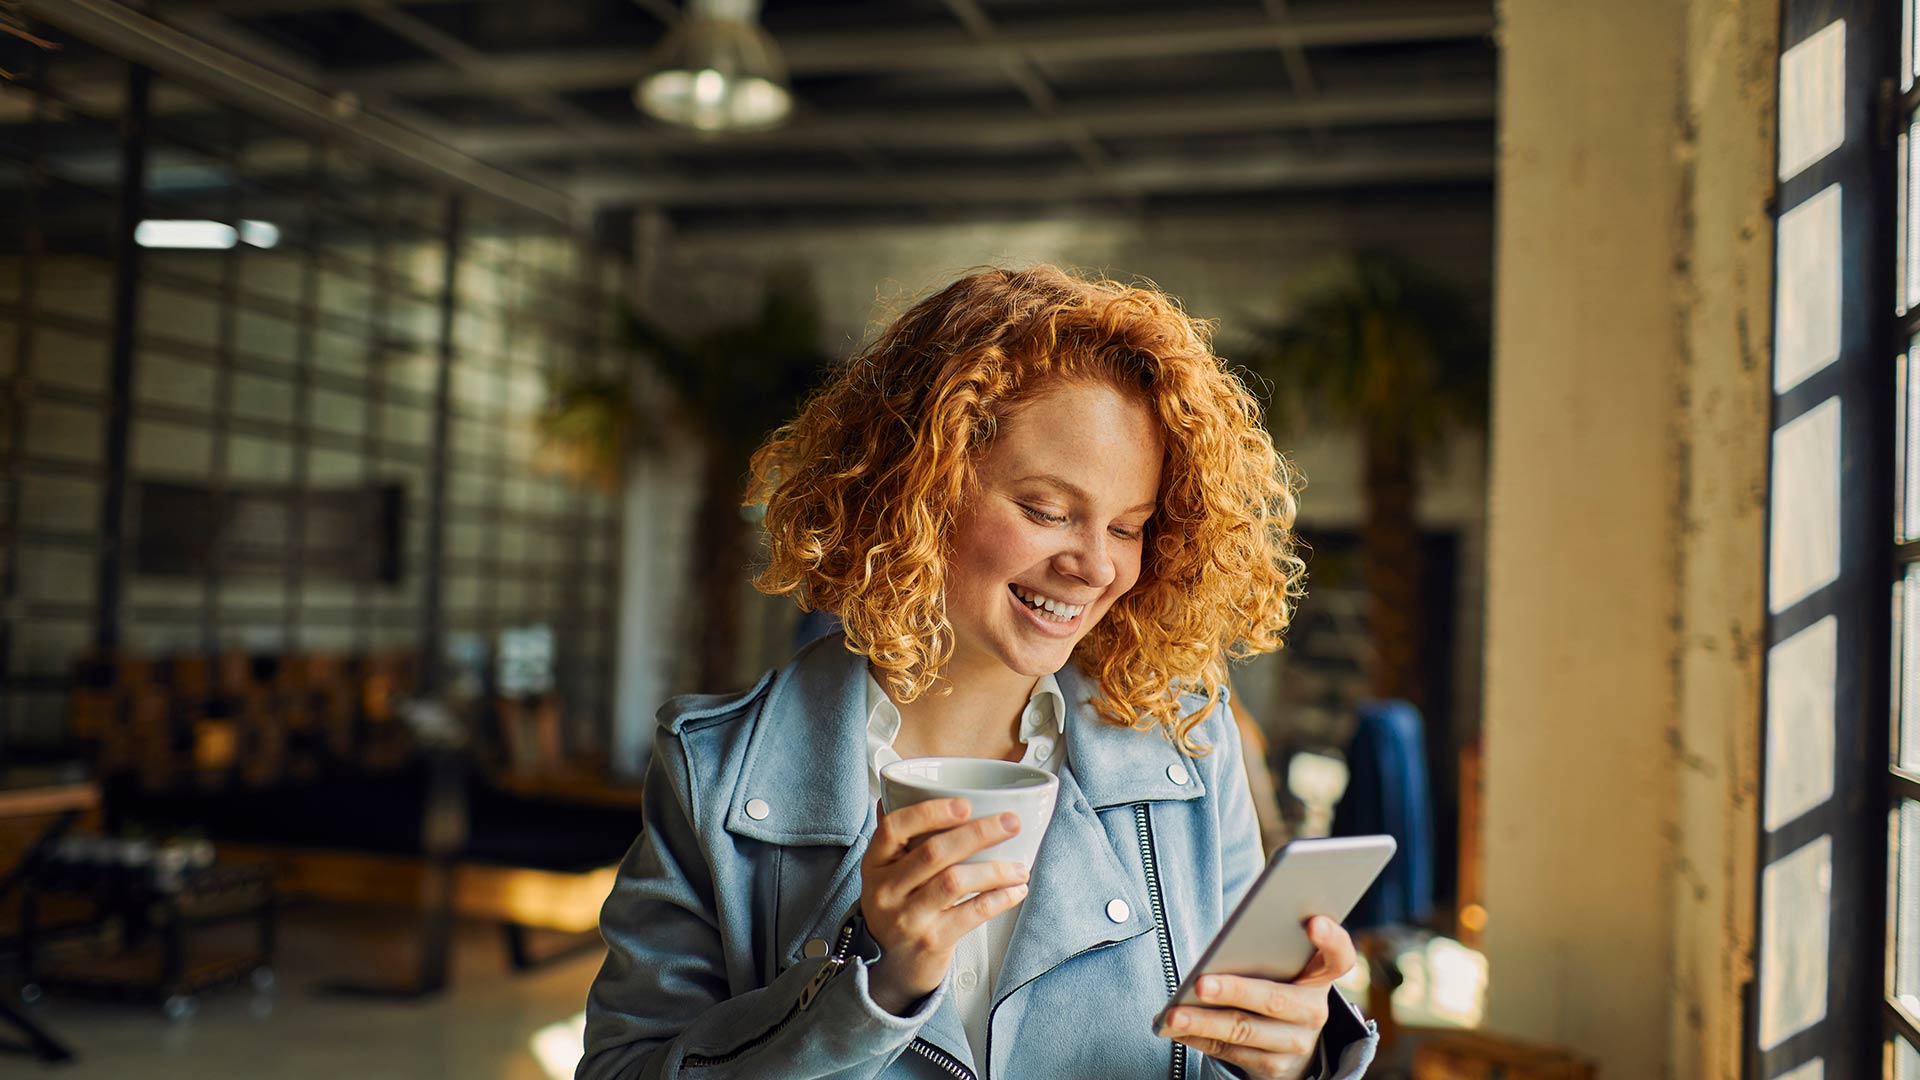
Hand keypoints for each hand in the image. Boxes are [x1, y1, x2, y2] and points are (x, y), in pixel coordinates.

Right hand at [859, 797, 1029, 1014]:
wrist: (895, 966)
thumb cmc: (899, 907)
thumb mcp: (887, 871)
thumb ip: (898, 835)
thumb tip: (903, 787)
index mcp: (874, 864)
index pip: (893, 828)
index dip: (929, 812)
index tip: (965, 804)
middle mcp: (885, 890)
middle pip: (933, 852)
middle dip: (979, 833)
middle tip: (1011, 823)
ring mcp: (907, 918)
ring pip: (955, 882)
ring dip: (995, 870)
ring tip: (1021, 866)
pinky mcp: (931, 941)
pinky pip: (971, 914)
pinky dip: (998, 899)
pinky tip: (1015, 890)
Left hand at [1156, 916, 1355, 1079]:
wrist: (1288, 1043)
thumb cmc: (1274, 984)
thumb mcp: (1280, 967)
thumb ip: (1264, 951)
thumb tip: (1220, 948)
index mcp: (1320, 975)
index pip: (1338, 956)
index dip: (1330, 939)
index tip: (1313, 921)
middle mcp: (1314, 1011)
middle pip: (1274, 999)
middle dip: (1234, 991)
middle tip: (1201, 984)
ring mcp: (1296, 1042)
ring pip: (1243, 1030)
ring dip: (1202, 1022)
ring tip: (1173, 1015)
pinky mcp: (1274, 1067)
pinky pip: (1228, 1051)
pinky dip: (1197, 1038)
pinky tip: (1174, 1029)